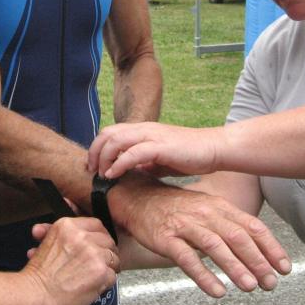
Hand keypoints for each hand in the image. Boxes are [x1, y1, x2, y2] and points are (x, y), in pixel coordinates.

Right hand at [22, 217, 117, 304]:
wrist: (36, 296)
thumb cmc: (38, 276)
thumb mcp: (43, 245)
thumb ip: (49, 232)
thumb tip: (42, 227)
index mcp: (68, 226)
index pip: (96, 225)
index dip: (98, 236)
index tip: (98, 244)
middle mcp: (82, 237)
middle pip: (107, 240)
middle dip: (105, 252)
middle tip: (100, 261)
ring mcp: (93, 254)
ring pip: (113, 257)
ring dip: (107, 267)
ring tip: (96, 275)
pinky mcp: (101, 272)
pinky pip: (112, 275)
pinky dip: (106, 282)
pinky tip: (94, 285)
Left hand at [89, 122, 221, 179]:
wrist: (213, 149)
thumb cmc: (189, 155)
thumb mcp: (160, 160)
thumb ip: (143, 163)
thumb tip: (128, 172)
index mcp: (142, 130)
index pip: (110, 132)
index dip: (97, 148)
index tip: (92, 166)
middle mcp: (144, 129)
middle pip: (107, 133)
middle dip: (94, 152)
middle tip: (91, 171)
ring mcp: (152, 136)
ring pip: (116, 140)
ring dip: (103, 157)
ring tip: (101, 174)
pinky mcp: (161, 146)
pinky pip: (133, 153)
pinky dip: (119, 164)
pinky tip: (113, 175)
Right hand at [108, 176, 290, 297]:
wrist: (138, 197)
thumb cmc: (175, 207)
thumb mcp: (206, 208)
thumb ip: (229, 224)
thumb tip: (257, 246)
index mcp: (218, 206)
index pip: (251, 226)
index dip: (270, 247)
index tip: (284, 266)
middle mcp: (205, 213)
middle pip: (237, 237)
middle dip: (257, 261)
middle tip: (270, 282)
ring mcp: (185, 225)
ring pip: (215, 246)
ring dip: (235, 267)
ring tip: (249, 286)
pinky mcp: (166, 238)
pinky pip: (187, 258)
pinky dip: (204, 275)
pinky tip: (217, 290)